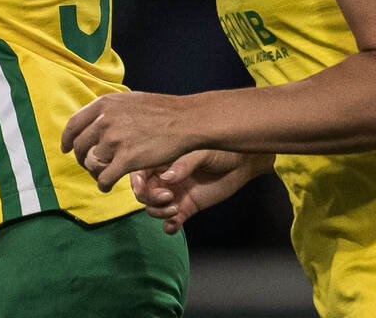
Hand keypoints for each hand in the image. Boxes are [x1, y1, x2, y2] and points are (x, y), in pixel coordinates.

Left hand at [60, 91, 198, 191]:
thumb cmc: (161, 111)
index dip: (66, 139)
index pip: (73, 124)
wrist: (185, 120)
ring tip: (102, 176)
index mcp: (104, 105)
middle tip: (89, 166)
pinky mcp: (127, 159)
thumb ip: (110, 109)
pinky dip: (103, 184)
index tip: (65, 148)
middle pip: (80, 146)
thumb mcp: (129, 100)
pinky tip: (107, 186)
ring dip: (94, 172)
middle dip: (81, 158)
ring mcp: (115, 140)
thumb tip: (95, 118)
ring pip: (92, 163)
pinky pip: (105, 177)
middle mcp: (105, 120)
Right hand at [129, 149, 260, 234]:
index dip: (135, 181)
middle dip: (150, 198)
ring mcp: (175, 194)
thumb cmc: (220, 150)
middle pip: (143, 193)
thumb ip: (184, 164)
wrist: (241, 163)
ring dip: (159, 212)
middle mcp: (165, 178)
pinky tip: (174, 226)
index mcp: (163, 159)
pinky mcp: (187, 207)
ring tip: (176, 208)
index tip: (141, 188)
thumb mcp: (201, 152)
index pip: (139, 172)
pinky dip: (169, 226)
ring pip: (154, 208)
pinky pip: (172, 221)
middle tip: (168, 197)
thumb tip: (166, 178)